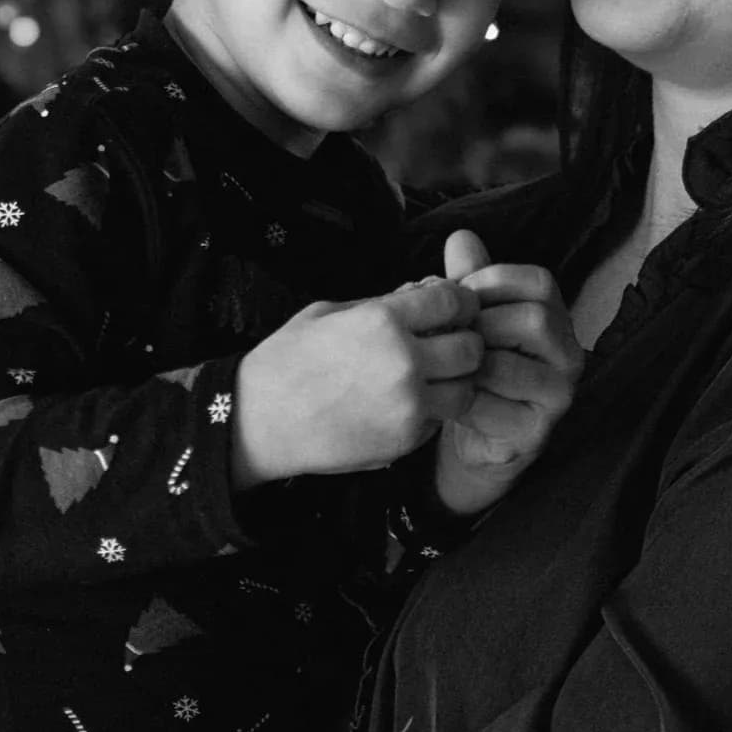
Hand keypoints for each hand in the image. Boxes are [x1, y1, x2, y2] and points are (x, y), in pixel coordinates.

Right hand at [232, 277, 483, 485]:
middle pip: (472, 346)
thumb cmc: (288, 360)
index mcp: (383, 320)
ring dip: (457, 381)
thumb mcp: (329, 312)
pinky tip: (409, 403)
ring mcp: (408, 405)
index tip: (453, 308)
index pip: (454, 301)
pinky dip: (434, 410)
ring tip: (435, 377)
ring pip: (466, 389)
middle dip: (464, 340)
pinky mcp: (404, 439)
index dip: (459, 301)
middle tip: (448, 344)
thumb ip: (383, 303)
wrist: (259, 421)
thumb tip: (423, 292)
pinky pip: (441, 420)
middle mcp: (404, 362)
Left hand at [436, 230, 583, 514]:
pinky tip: (451, 399)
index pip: (539, 282)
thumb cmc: (476, 366)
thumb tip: (460, 237)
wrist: (475, 434)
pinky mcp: (536, 432)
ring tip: (447, 368)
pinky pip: (496, 409)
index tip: (460, 296)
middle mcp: (570, 354)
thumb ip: (469, 279)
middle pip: (533, 320)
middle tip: (450, 337)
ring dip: (468, 365)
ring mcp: (559, 396)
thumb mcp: (472, 318)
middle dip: (481, 325)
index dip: (492, 281)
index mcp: (557, 316)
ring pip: (509, 366)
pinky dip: (464, 401)